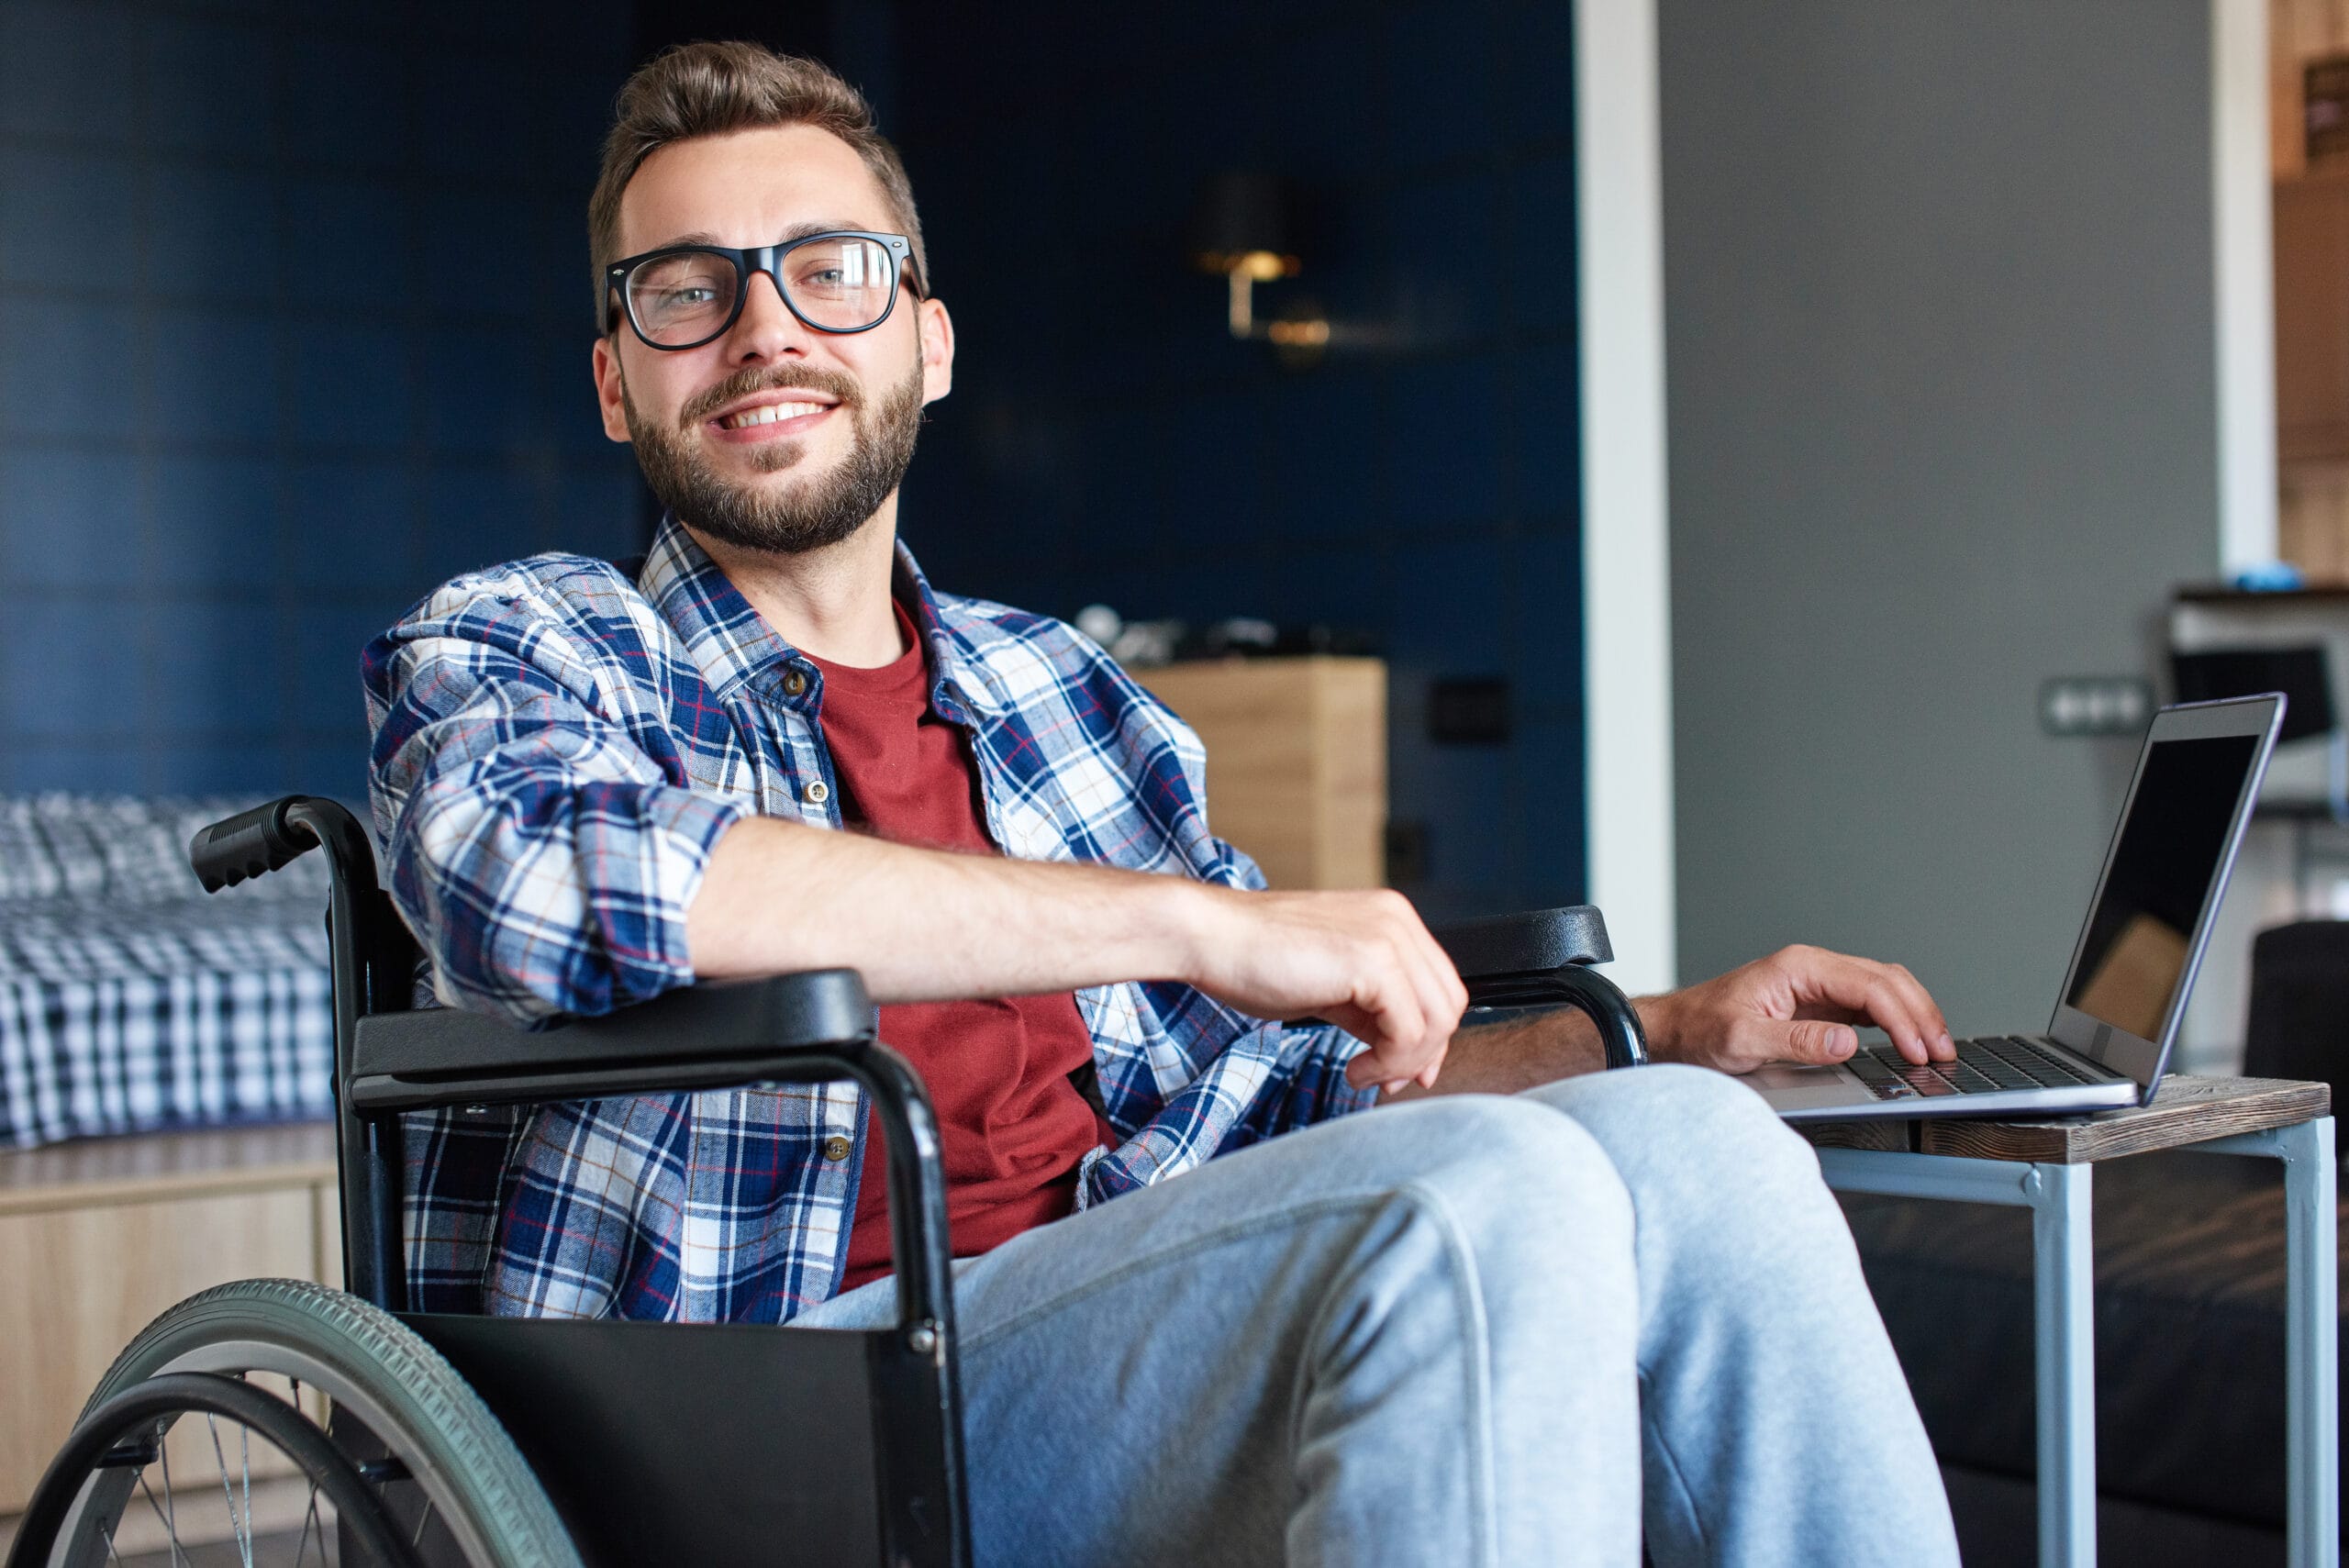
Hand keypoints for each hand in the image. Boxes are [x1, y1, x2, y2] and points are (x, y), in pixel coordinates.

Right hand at [1185, 886, 1467, 1094]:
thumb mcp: (1331, 988)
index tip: (1398, 1071)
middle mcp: (1398, 920)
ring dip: (1404, 1063)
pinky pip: (1410, 1030)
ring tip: (1364, 1074)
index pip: (1440, 987)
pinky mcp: (1373, 960)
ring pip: (1437, 1020)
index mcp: (1391, 918)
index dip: (1428, 1038)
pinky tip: (1354, 1069)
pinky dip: (1389, 1063)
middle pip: (1450, 1003)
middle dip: (1423, 1054)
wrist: (1210, 937)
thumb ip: (1374, 1015)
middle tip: (1384, 1081)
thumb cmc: (1255, 960)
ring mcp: (1389, 936)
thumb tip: (1412, 1061)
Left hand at [1640, 944, 1953, 1074]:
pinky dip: (1896, 1020)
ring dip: (1914, 1014)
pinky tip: (1910, 1042)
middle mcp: (1813, 969)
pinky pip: (1869, 1004)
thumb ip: (1796, 1042)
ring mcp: (1818, 984)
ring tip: (1937, 1049)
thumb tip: (1847, 1042)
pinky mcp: (1819, 1003)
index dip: (1901, 1019)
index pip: (1868, 986)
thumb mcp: (1743, 1041)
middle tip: (1943, 1053)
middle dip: (1920, 1015)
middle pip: (1886, 981)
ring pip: (1884, 988)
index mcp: (1799, 968)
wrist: (1676, 1030)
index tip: (1919, 1050)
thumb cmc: (1701, 1030)